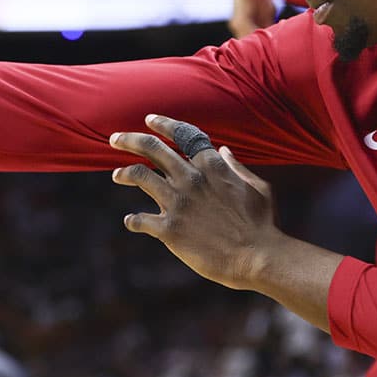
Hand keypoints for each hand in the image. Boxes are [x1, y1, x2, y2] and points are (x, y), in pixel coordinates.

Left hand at [110, 114, 279, 289]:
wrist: (258, 257)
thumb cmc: (262, 222)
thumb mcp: (256, 187)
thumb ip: (236, 167)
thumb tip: (224, 150)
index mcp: (211, 165)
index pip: (182, 134)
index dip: (164, 124)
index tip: (149, 119)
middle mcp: (190, 178)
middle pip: (152, 148)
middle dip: (129, 139)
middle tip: (114, 139)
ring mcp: (178, 203)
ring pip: (139, 175)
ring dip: (124, 172)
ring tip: (116, 175)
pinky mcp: (169, 229)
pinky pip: (140, 219)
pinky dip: (133, 219)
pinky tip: (131, 221)